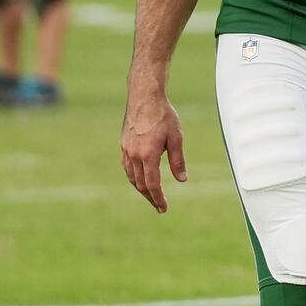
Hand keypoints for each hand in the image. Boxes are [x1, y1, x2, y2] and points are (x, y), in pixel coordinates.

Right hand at [120, 90, 187, 212]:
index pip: (152, 184)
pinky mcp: (123, 144)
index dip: (158, 198)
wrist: (144, 97)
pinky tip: (140, 178)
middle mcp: (134, 155)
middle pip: (140, 184)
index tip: (163, 208)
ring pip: (132, 177)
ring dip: (141, 188)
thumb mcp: (176, 138)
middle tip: (159, 206)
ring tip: (151, 195)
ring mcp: (126, 150)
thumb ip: (178, 160)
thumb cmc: (164, 116)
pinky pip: (127, 167)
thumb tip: (182, 180)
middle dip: (150, 197)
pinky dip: (134, 176)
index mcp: (148, 155)